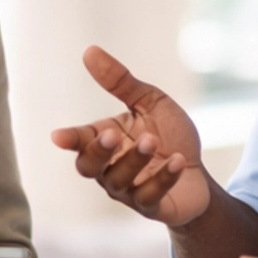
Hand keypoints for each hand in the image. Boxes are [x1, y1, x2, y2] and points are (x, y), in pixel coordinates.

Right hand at [51, 46, 211, 227]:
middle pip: (89, 166)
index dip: (70, 140)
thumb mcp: (149, 103)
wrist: (199, 174)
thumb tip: (89, 51)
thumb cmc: (170, 137)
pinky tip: (178, 161)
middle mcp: (110, 168)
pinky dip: (164, 177)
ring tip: (152, 141)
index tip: (59, 137)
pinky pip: (150, 195)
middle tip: (113, 134)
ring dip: (134, 160)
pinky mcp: (153, 206)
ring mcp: (129, 190)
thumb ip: (120, 82)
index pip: (80, 141)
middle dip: (99, 151)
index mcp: (105, 140)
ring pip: (118, 180)